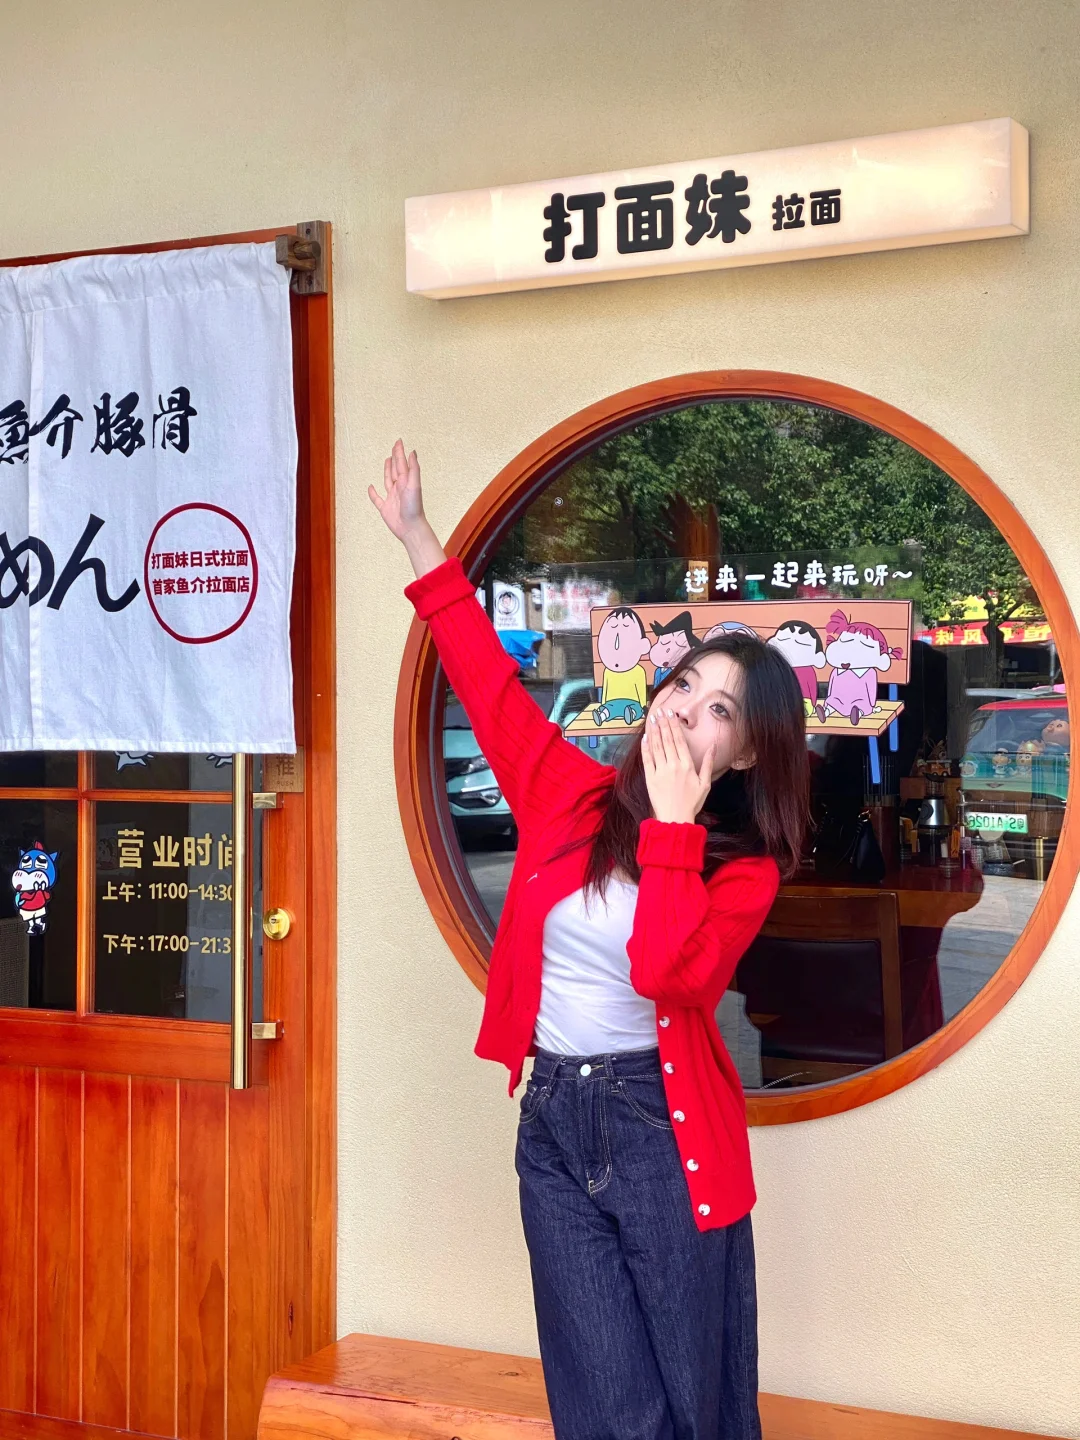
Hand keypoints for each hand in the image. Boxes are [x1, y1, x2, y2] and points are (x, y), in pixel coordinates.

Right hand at [369, 439, 425, 541]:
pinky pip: (377, 499)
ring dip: (387, 471)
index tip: (398, 441)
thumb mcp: (414, 485)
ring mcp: (392, 498)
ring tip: (387, 461)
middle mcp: (399, 488)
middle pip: (396, 470)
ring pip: (388, 481)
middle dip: (395, 458)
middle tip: (394, 447)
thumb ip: (413, 469)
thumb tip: (412, 452)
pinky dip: (373, 493)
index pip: (402, 463)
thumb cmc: (414, 507)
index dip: (400, 452)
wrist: (411, 528)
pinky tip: (370, 487)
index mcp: (406, 482)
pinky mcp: (385, 509)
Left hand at [641, 709, 715, 824]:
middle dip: (663, 724)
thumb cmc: (692, 803)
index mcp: (687, 765)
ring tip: (651, 719)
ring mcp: (660, 771)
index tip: (670, 714)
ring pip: (656, 747)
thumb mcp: (705, 783)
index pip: (679, 740)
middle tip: (659, 711)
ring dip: (654, 732)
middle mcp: (673, 765)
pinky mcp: (650, 778)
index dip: (674, 725)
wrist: (676, 819)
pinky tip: (645, 738)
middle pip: (667, 740)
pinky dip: (645, 748)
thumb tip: (713, 746)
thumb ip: (707, 763)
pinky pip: (647, 760)